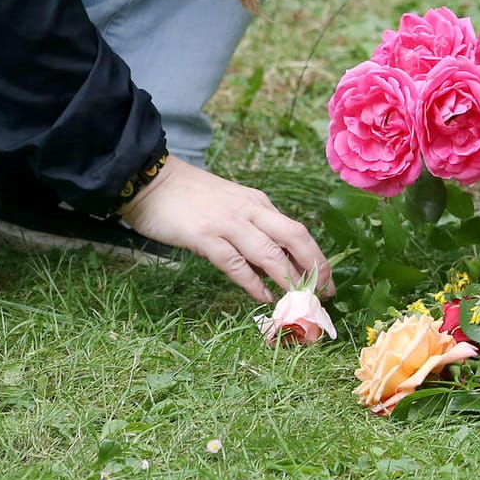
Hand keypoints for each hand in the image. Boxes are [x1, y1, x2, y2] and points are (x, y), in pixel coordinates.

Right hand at [117, 156, 333, 301]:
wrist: (151, 179)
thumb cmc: (190, 198)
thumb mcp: (231, 208)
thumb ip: (253, 231)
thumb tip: (274, 266)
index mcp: (259, 204)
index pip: (297, 231)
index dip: (317, 257)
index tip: (328, 281)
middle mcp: (250, 210)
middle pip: (295, 237)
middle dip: (315, 267)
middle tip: (325, 293)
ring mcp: (228, 222)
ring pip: (270, 252)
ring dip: (289, 279)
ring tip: (300, 301)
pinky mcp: (205, 236)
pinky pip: (235, 263)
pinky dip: (252, 282)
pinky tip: (263, 297)